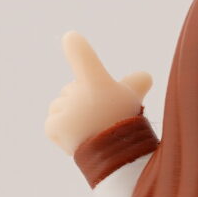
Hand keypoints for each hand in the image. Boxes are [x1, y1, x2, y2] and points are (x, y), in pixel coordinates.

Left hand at [45, 31, 152, 153]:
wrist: (119, 159)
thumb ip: (136, 85)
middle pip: (71, 91)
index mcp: (98, 81)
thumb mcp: (133, 102)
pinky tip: (78, 141)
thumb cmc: (127, 127)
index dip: (77, 47)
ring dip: (71, 120)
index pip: (83, 57)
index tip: (71, 37)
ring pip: (59, 108)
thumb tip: (145, 76)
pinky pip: (52, 126)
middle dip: (83, 105)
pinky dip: (61, 134)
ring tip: (91, 132)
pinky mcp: (54, 127)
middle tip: (101, 121)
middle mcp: (79, 92)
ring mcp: (65, 110)